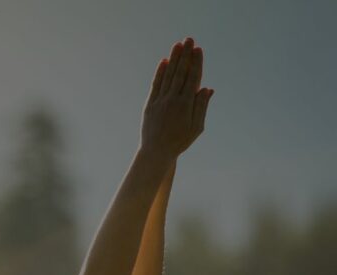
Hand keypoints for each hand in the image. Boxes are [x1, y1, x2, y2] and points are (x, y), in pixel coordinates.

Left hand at [140, 37, 213, 157]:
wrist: (156, 152)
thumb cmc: (180, 141)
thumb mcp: (196, 127)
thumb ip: (201, 106)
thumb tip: (207, 88)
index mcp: (186, 104)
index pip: (192, 78)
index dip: (196, 62)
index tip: (198, 49)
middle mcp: (172, 100)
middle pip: (180, 73)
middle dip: (185, 55)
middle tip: (189, 39)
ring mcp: (159, 101)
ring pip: (168, 76)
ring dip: (173, 59)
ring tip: (177, 45)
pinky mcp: (149, 104)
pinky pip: (155, 85)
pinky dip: (160, 73)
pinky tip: (163, 62)